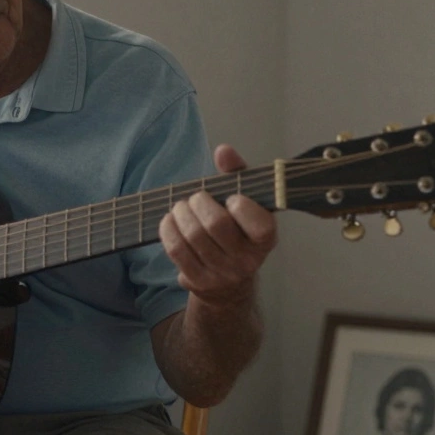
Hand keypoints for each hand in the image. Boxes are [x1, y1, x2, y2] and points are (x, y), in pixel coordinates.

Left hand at [158, 144, 276, 306]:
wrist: (229, 283)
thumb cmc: (237, 232)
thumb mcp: (245, 203)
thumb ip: (237, 175)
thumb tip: (224, 151)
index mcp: (265, 240)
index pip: (259, 224)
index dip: (242, 206)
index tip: (232, 198)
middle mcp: (247, 260)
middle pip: (216, 224)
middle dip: (200, 203)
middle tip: (196, 198)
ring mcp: (222, 273)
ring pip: (193, 236)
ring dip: (181, 213)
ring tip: (181, 207)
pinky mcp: (197, 281)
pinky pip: (176, 249)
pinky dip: (168, 229)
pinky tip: (171, 220)